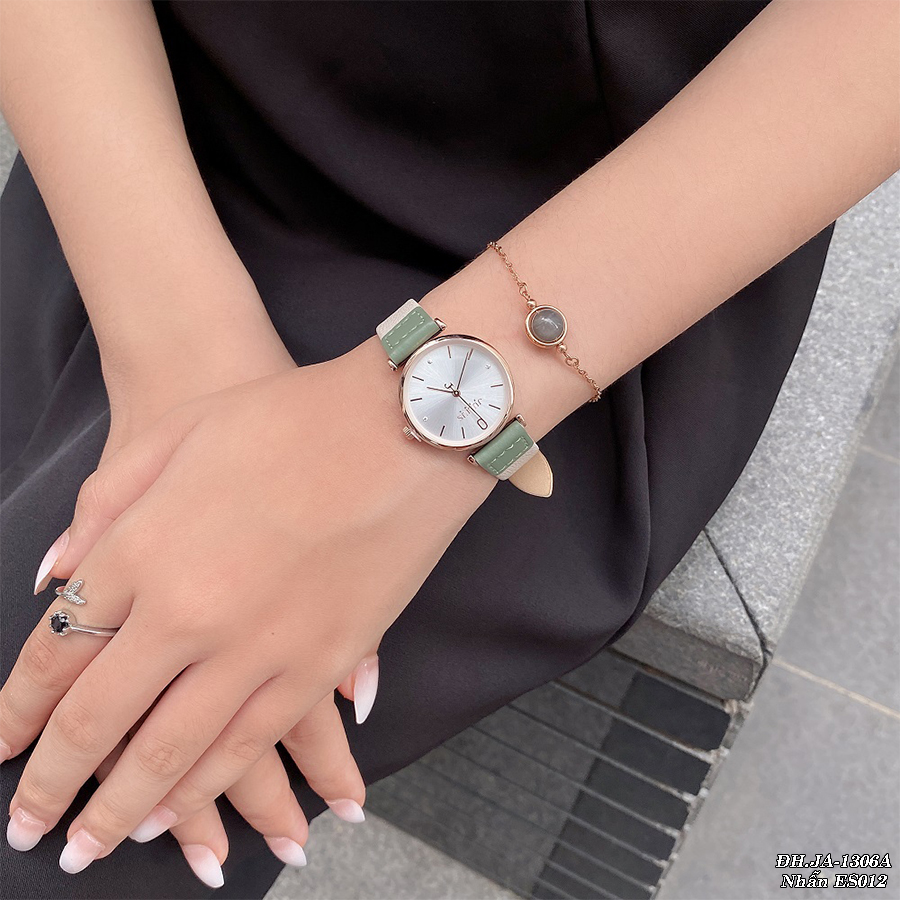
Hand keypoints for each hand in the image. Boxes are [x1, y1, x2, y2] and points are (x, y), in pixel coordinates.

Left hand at [19, 285, 375, 880]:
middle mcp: (188, 614)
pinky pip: (250, 746)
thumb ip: (105, 505)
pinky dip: (208, 789)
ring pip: (171, 756)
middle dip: (53, 785)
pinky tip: (182, 817)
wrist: (402, 427)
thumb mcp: (180, 435)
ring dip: (123, 812)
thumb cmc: (289, 416)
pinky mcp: (322, 664)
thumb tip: (54, 575)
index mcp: (142, 550)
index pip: (56, 653)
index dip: (18, 712)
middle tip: (30, 831)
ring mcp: (258, 647)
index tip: (0, 748)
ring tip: (93, 847)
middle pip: (98, 722)